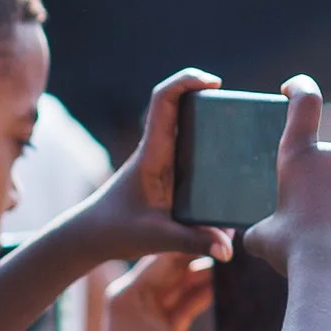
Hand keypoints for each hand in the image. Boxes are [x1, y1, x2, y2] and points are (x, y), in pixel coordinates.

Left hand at [70, 71, 239, 273]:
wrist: (91, 237)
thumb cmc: (116, 232)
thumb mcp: (157, 239)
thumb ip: (193, 242)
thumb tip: (228, 249)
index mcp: (152, 153)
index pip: (163, 100)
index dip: (187, 81)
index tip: (215, 83)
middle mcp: (155, 149)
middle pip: (176, 104)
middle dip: (204, 94)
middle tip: (238, 105)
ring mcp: (158, 159)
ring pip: (181, 124)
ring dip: (206, 117)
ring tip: (240, 127)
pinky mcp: (163, 172)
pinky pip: (185, 145)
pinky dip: (204, 141)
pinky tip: (227, 160)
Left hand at [92, 252, 269, 330]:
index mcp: (130, 293)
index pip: (166, 259)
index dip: (194, 245)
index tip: (223, 232)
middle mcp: (137, 298)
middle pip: (178, 269)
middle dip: (206, 259)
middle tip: (239, 243)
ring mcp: (150, 314)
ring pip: (186, 287)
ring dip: (211, 280)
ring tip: (242, 264)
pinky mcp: (162, 330)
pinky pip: (189, 305)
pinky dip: (208, 300)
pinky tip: (232, 291)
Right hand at [247, 83, 330, 297]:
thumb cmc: (291, 250)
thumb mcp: (260, 237)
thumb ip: (260, 224)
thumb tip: (258, 232)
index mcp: (298, 154)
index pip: (304, 101)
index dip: (299, 88)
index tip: (290, 89)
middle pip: (320, 155)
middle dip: (312, 176)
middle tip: (302, 210)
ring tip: (322, 230)